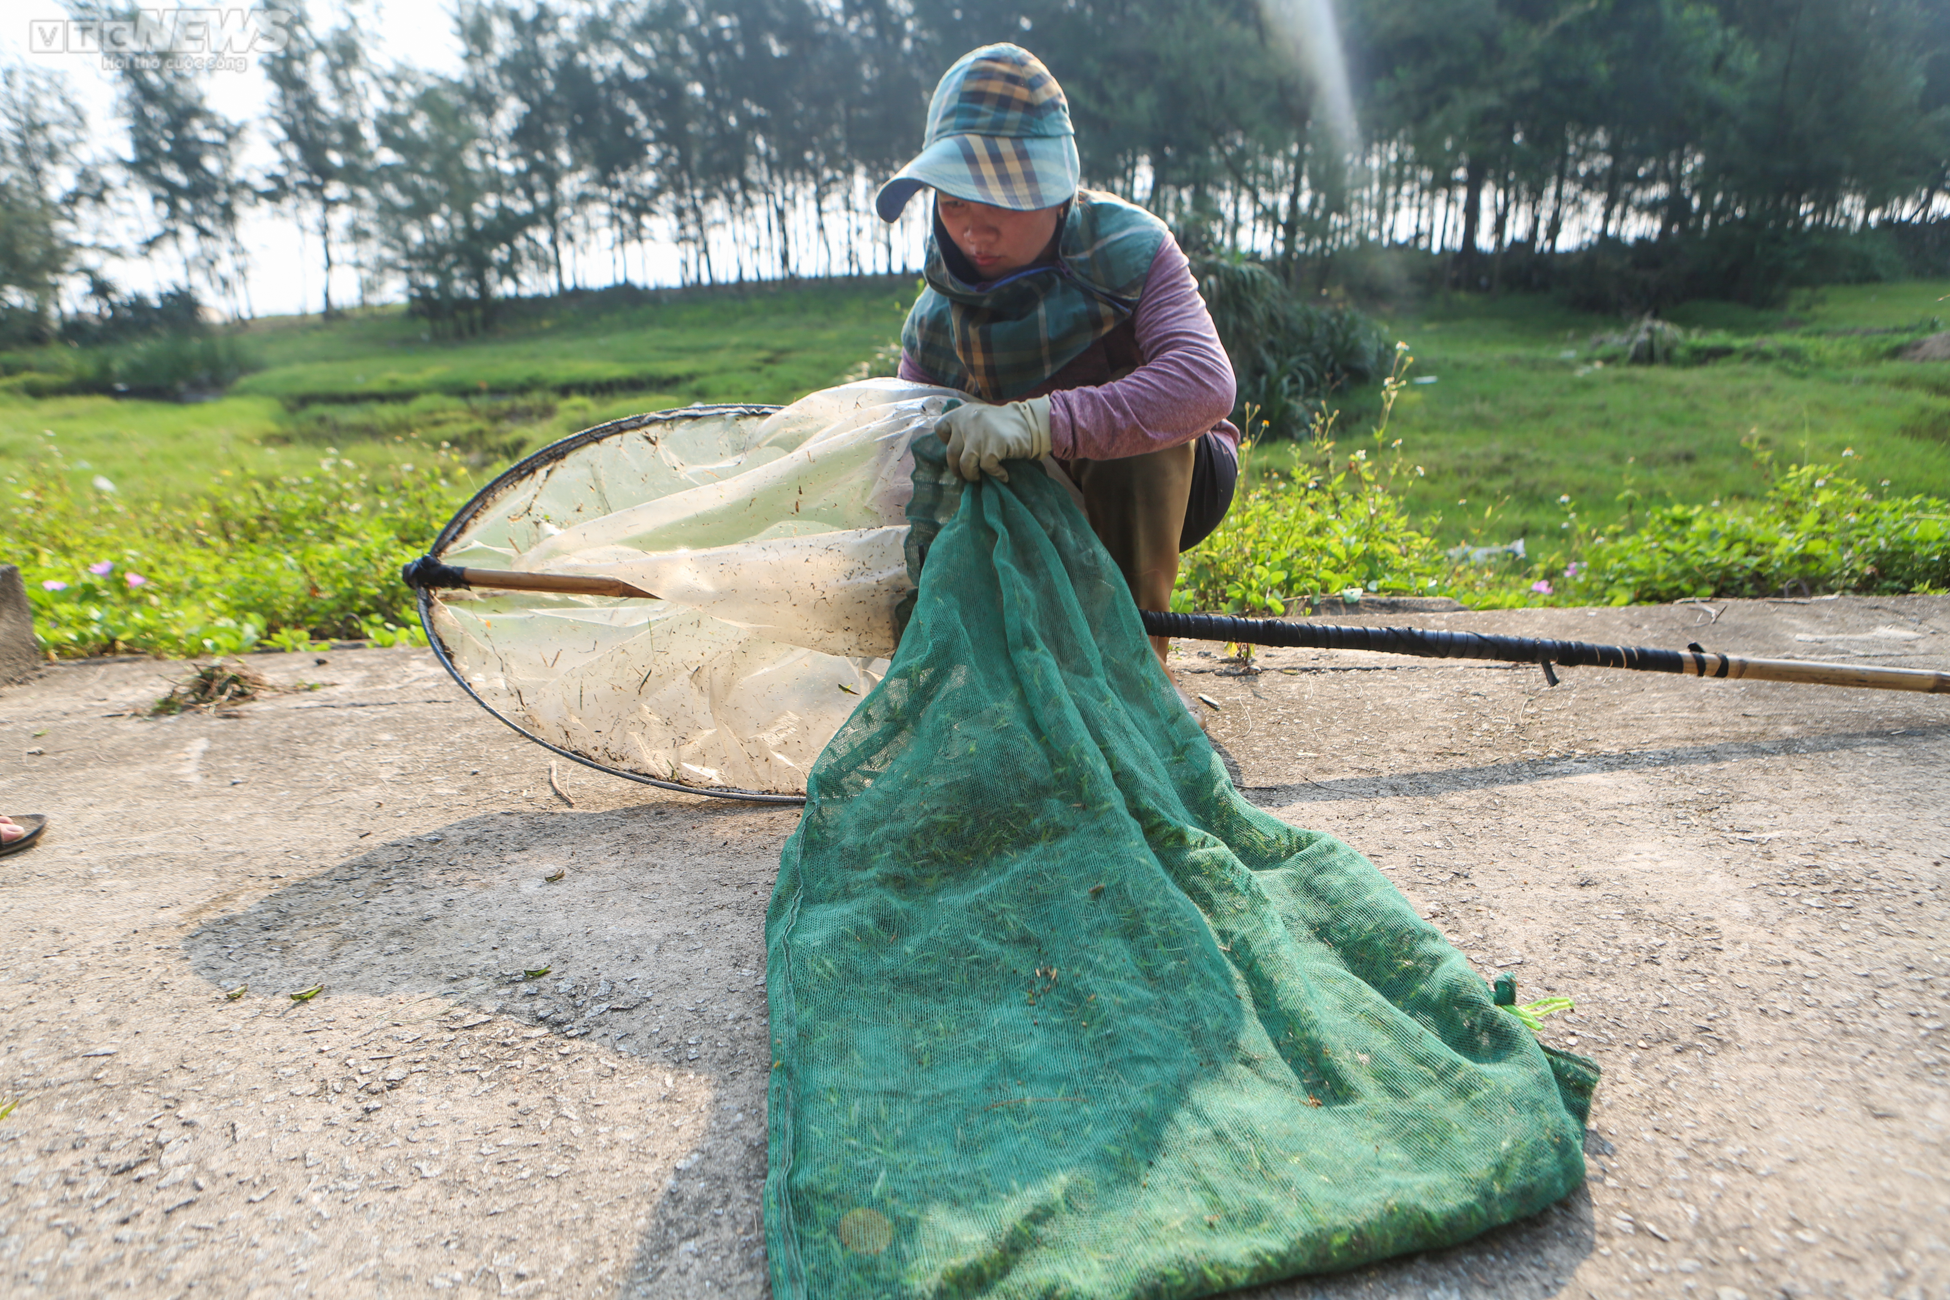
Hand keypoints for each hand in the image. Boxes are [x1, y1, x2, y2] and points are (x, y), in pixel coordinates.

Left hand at [935, 397, 1051, 481]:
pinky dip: (995, 474)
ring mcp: (977, 436)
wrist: (1030, 423)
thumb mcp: (979, 418)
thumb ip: (964, 428)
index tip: (960, 450)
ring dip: (972, 476)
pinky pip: (986, 468)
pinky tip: (1002, 474)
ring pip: (965, 465)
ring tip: (981, 478)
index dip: (947, 443)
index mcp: (961, 414)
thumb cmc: (1004, 425)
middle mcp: (966, 422)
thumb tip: (954, 455)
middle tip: (967, 475)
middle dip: (958, 469)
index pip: (940, 429)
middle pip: (951, 454)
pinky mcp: (991, 448)